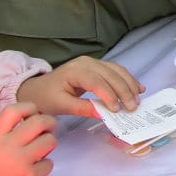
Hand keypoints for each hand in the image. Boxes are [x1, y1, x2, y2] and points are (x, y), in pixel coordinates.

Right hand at [0, 103, 56, 175]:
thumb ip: (5, 139)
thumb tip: (29, 126)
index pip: (14, 110)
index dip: (29, 108)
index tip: (35, 113)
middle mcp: (7, 147)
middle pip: (40, 122)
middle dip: (49, 123)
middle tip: (48, 131)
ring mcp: (20, 162)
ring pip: (50, 141)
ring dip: (49, 146)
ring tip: (40, 154)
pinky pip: (49, 163)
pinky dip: (45, 167)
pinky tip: (34, 173)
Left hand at [18, 56, 141, 116]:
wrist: (37, 88)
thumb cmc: (46, 98)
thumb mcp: (60, 105)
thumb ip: (82, 108)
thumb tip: (104, 114)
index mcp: (74, 71)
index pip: (96, 82)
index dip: (109, 95)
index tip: (117, 110)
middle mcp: (86, 62)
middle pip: (111, 74)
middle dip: (124, 90)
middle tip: (133, 107)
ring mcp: (93, 62)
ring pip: (117, 70)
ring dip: (130, 84)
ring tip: (138, 98)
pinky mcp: (97, 65)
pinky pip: (116, 70)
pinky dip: (128, 79)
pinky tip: (137, 88)